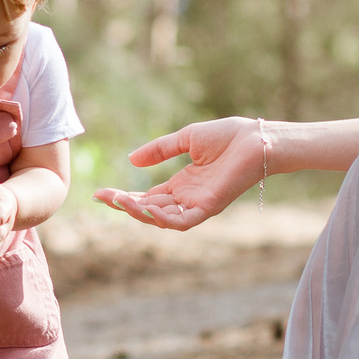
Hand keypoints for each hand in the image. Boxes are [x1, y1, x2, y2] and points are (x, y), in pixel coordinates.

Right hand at [93, 117, 262, 231]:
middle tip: (102, 197)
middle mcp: (188, 198)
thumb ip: (160, 149)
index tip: (102, 193)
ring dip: (138, 213)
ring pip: (161, 220)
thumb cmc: (228, 136)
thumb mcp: (186, 139)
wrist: (256, 139)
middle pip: (149, 210)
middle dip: (124, 205)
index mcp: (182, 184)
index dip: (124, 196)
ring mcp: (198, 205)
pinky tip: (145, 208)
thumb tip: (131, 159)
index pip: (147, 197)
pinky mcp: (209, 207)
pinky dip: (162, 218)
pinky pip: (181, 222)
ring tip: (118, 200)